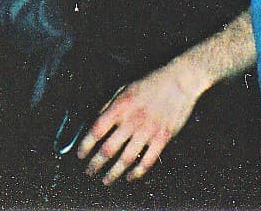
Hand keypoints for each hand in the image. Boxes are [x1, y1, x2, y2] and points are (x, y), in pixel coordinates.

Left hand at [77, 55, 205, 184]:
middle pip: (108, 149)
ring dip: (113, 173)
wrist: (179, 80)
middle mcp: (132, 120)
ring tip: (106, 180)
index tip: (80, 154)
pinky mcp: (162, 138)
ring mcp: (148, 131)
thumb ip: (110, 104)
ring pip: (126, 159)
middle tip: (89, 171)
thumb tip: (95, 120)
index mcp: (121, 106)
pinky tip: (130, 177)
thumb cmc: (151, 82)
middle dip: (96, 164)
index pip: (97, 130)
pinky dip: (137, 173)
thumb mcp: (125, 87)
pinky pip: (147, 161)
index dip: (86, 145)